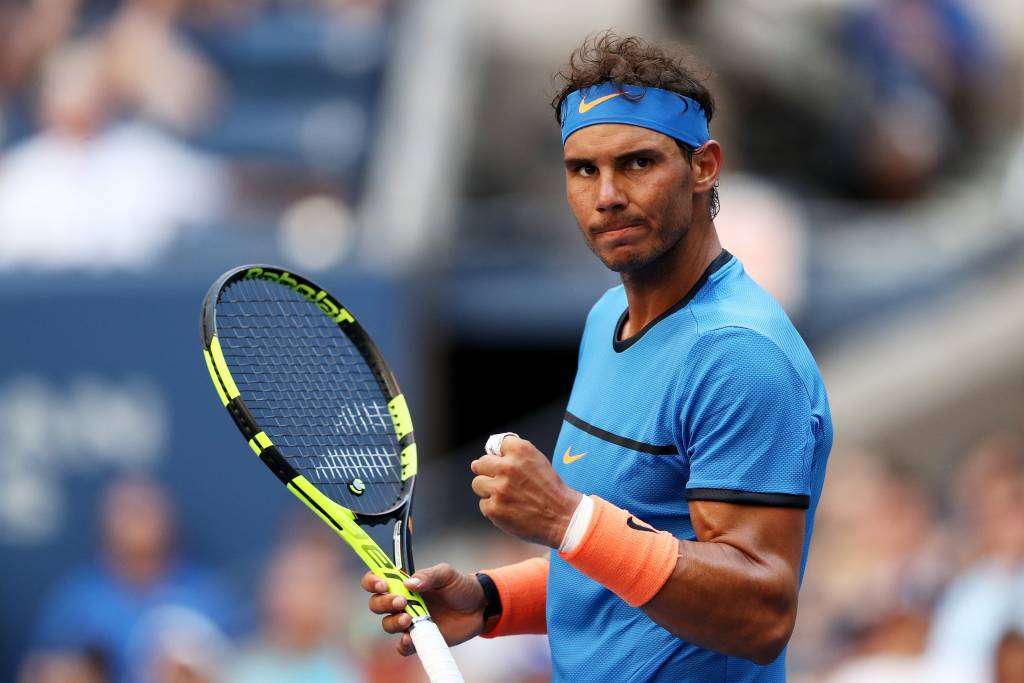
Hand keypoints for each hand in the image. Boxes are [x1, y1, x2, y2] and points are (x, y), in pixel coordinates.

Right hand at [362, 563, 485, 655]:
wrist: (479, 607)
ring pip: (387, 624)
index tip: (383, 584)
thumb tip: (409, 583)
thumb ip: (428, 575)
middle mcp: (403, 602)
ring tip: (408, 618)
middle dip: (383, 603)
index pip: (377, 580)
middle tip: (401, 601)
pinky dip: (403, 645)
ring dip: (393, 622)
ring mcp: (409, 621)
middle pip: (377, 604)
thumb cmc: (460, 586)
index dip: (372, 582)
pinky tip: (410, 639)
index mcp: (405, 583)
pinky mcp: (419, 638)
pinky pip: (403, 647)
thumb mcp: (447, 574)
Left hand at [471, 435, 581, 547]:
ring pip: (478, 484)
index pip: (497, 445)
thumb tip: (475, 463)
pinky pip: (483, 504)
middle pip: (481, 463)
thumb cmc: (550, 490)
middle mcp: (508, 467)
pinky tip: (510, 510)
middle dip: (489, 472)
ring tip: (508, 497)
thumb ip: (512, 457)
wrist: (564, 517)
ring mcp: (499, 489)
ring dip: (489, 490)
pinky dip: (494, 508)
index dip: (503, 456)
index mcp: (521, 451)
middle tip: (504, 482)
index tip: (511, 465)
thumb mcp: (537, 462)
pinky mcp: (494, 509)